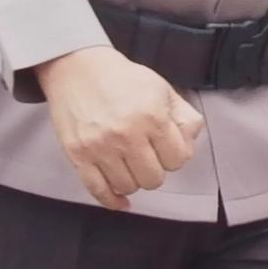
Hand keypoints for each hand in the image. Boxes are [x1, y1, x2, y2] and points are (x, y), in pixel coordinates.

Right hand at [35, 42, 202, 207]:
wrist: (77, 68)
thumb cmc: (122, 78)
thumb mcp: (162, 88)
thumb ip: (184, 116)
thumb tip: (190, 142)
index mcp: (152, 116)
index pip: (178, 160)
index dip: (174, 155)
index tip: (165, 148)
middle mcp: (127, 134)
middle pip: (154, 179)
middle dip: (154, 169)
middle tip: (146, 155)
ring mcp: (100, 147)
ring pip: (128, 187)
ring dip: (133, 180)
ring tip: (129, 164)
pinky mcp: (78, 156)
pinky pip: (99, 191)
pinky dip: (113, 201)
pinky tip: (121, 201)